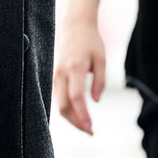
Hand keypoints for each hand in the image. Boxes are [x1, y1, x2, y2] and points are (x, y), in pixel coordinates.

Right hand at [53, 17, 105, 133]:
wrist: (75, 26)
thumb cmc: (91, 42)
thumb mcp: (101, 59)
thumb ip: (100, 81)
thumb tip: (95, 101)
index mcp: (75, 67)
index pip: (76, 97)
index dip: (82, 115)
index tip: (91, 128)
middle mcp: (62, 73)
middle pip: (64, 106)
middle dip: (76, 122)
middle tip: (91, 131)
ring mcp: (56, 75)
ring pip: (59, 104)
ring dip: (72, 118)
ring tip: (87, 126)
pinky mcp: (55, 76)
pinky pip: (59, 97)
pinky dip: (67, 109)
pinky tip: (78, 115)